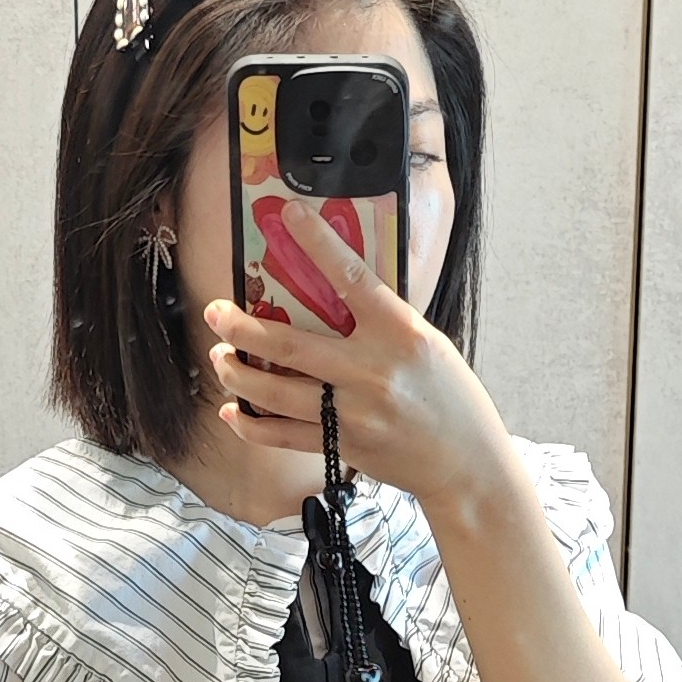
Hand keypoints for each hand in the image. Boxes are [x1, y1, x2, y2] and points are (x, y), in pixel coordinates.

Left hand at [203, 199, 512, 517]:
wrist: (466, 465)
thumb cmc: (450, 399)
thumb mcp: (427, 346)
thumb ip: (383, 324)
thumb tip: (338, 293)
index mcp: (400, 334)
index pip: (352, 278)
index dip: (319, 244)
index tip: (290, 216)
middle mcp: (372, 371)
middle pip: (290, 345)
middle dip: (242, 327)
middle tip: (215, 312)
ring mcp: (354, 413)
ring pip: (276, 392)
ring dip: (237, 373)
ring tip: (219, 357)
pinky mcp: (342, 446)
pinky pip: (282, 435)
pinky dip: (251, 424)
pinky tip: (233, 410)